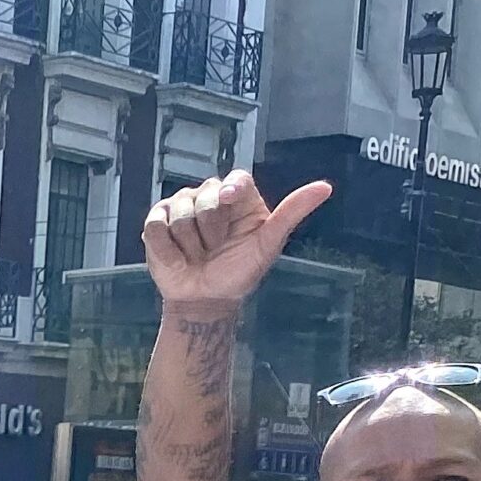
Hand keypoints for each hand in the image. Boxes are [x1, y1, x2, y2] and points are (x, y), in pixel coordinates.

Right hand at [142, 171, 331, 308]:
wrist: (204, 302)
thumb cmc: (237, 273)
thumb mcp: (267, 245)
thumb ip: (292, 213)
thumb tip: (325, 187)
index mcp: (241, 199)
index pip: (237, 179)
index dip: (230, 189)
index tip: (229, 200)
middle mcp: (211, 197)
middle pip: (206, 195)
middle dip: (210, 230)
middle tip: (215, 249)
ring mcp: (181, 208)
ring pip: (180, 212)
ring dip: (189, 244)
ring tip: (196, 256)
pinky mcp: (157, 223)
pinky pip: (156, 226)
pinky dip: (167, 249)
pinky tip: (177, 258)